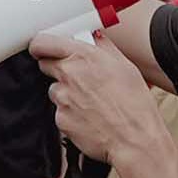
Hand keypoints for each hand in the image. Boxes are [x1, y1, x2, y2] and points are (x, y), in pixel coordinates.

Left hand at [28, 31, 167, 169]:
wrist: (134, 139)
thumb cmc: (135, 105)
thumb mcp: (126, 67)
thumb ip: (104, 48)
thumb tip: (94, 39)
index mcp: (84, 57)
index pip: (43, 42)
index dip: (42, 45)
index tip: (44, 48)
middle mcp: (69, 75)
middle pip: (45, 65)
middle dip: (57, 68)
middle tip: (77, 76)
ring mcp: (62, 98)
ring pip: (55, 90)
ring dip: (66, 93)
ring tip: (91, 101)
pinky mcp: (60, 119)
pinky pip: (60, 111)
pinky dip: (71, 113)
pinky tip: (89, 116)